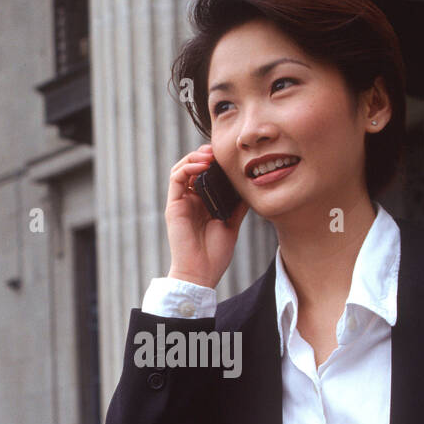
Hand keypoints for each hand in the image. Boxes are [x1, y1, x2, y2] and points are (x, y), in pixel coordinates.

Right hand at [165, 143, 249, 288]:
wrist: (201, 273)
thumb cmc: (215, 254)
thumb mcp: (232, 223)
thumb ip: (237, 205)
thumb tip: (249, 187)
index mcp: (203, 203)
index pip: (206, 175)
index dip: (215, 162)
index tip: (229, 157)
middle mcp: (190, 200)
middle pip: (193, 168)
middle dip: (205, 155)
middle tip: (219, 150)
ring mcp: (181, 202)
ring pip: (182, 168)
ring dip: (195, 157)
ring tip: (211, 155)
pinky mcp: (173, 206)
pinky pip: (176, 178)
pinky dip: (188, 167)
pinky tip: (202, 166)